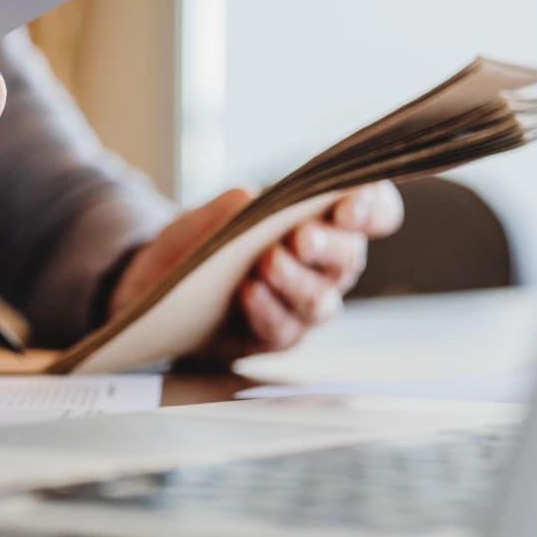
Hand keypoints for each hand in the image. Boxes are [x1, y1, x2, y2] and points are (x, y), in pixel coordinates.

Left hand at [109, 181, 404, 360]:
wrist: (162, 284)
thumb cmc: (201, 239)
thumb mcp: (210, 213)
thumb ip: (236, 204)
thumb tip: (252, 199)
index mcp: (327, 222)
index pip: (375, 212)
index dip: (372, 208)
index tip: (349, 206)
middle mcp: (327, 265)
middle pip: (349, 257)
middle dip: (327, 245)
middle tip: (302, 238)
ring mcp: (306, 304)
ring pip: (320, 299)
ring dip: (295, 280)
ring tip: (266, 263)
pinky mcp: (280, 337)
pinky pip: (285, 329)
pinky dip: (267, 310)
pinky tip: (249, 293)